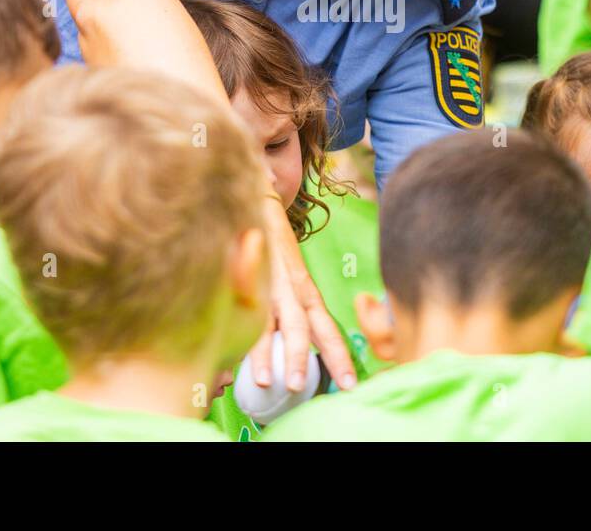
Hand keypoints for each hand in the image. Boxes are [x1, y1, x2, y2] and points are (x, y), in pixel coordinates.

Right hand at [247, 196, 356, 392]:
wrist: (256, 199)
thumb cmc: (270, 248)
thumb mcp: (288, 278)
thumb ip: (288, 312)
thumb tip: (283, 358)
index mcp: (305, 291)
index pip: (327, 328)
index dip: (339, 356)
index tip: (351, 385)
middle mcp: (292, 289)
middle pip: (309, 329)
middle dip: (317, 361)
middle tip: (325, 390)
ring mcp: (268, 283)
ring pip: (276, 323)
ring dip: (276, 356)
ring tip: (275, 384)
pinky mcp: (245, 278)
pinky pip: (245, 315)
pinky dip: (242, 343)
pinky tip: (239, 364)